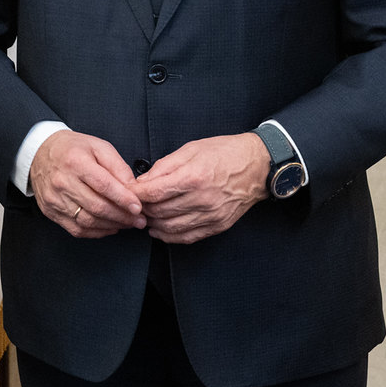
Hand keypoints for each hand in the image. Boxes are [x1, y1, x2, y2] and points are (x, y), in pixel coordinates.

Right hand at [30, 130, 145, 237]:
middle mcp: (62, 182)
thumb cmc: (72, 149)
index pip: (103, 185)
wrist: (40, 153)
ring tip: (127, 224)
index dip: (123, 199)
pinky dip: (97, 232)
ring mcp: (55, 199)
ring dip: (112, 225)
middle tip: (138, 220)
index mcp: (75, 162)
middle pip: (97, 207)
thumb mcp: (98, 147)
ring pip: (88, 221)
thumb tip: (133, 189)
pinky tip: (109, 226)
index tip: (138, 208)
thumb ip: (118, 166)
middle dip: (122, 216)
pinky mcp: (51, 211)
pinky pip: (77, 229)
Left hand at [137, 133, 269, 244]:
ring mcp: (211, 215)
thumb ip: (165, 166)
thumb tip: (144, 181)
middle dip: (142, 209)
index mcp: (194, 177)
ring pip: (170, 227)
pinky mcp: (218, 226)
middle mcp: (202, 199)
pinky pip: (187, 237)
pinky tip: (159, 230)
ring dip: (153, 224)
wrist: (257, 166)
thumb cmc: (224, 153)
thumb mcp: (191, 149)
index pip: (154, 192)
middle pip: (160, 212)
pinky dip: (169, 236)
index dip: (136, 193)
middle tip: (134, 204)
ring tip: (145, 216)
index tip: (128, 191)